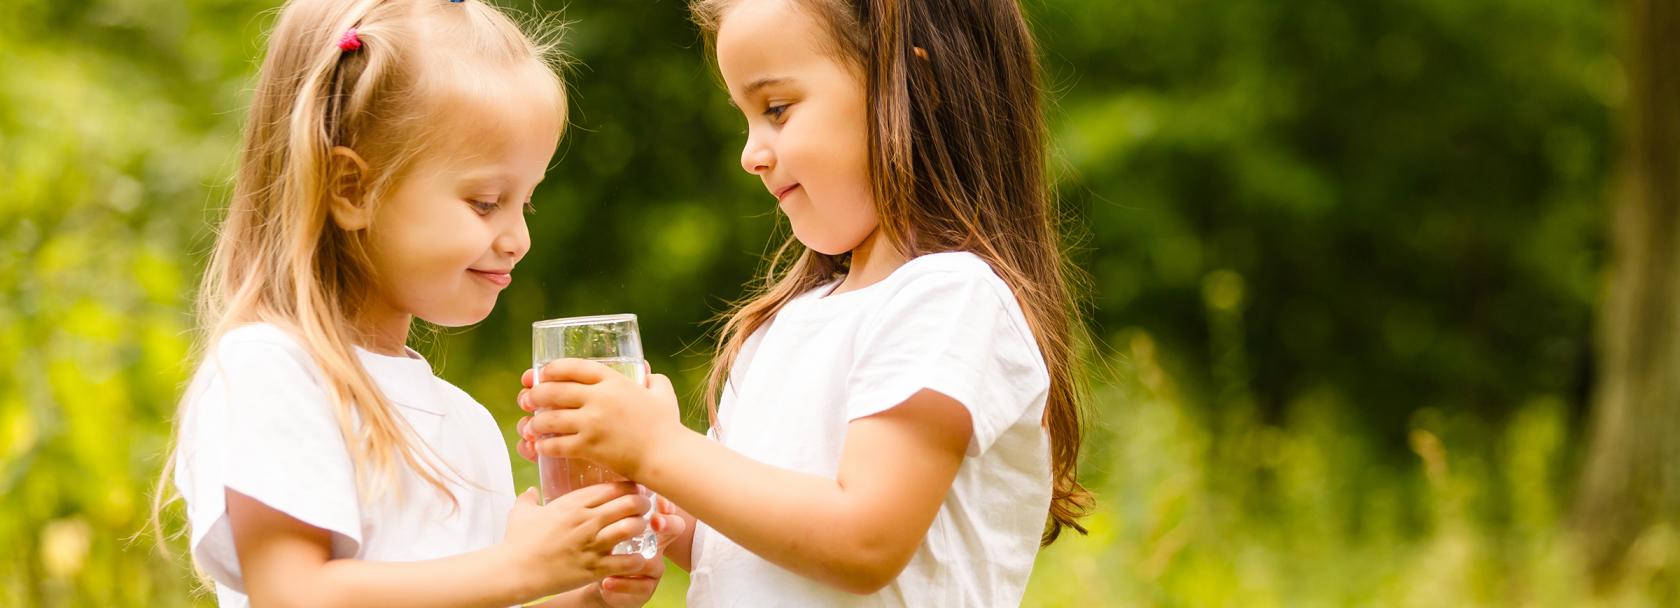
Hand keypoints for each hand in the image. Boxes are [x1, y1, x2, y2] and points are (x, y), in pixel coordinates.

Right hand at [500, 483, 651, 598]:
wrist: (513, 571)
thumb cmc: (516, 541)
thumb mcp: (521, 513)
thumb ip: (529, 499)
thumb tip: (530, 491)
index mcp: (573, 504)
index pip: (613, 487)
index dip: (630, 487)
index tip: (634, 491)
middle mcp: (586, 521)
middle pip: (629, 503)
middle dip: (642, 505)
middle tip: (644, 509)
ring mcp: (591, 544)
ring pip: (631, 527)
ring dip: (641, 528)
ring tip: (642, 530)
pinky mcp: (593, 568)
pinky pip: (627, 561)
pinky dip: (638, 559)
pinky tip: (637, 558)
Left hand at [520, 359, 681, 478]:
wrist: (665, 455)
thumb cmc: (666, 426)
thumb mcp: (662, 393)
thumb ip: (653, 379)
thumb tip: (647, 373)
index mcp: (613, 381)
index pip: (573, 367)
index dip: (553, 368)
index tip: (543, 373)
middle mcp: (598, 398)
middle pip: (554, 391)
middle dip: (536, 394)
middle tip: (529, 400)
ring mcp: (591, 423)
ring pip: (550, 418)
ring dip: (535, 422)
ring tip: (531, 426)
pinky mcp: (588, 446)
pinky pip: (556, 444)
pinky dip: (544, 446)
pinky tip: (541, 447)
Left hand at [591, 496, 686, 606]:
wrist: (593, 578)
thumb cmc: (602, 544)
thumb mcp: (606, 524)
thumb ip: (613, 506)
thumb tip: (613, 480)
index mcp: (648, 525)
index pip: (665, 508)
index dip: (666, 503)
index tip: (658, 500)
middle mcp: (657, 545)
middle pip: (673, 530)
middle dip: (667, 524)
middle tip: (655, 521)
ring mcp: (653, 568)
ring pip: (655, 563)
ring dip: (635, 562)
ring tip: (616, 562)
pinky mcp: (644, 590)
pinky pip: (640, 588)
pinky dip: (622, 585)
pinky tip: (606, 582)